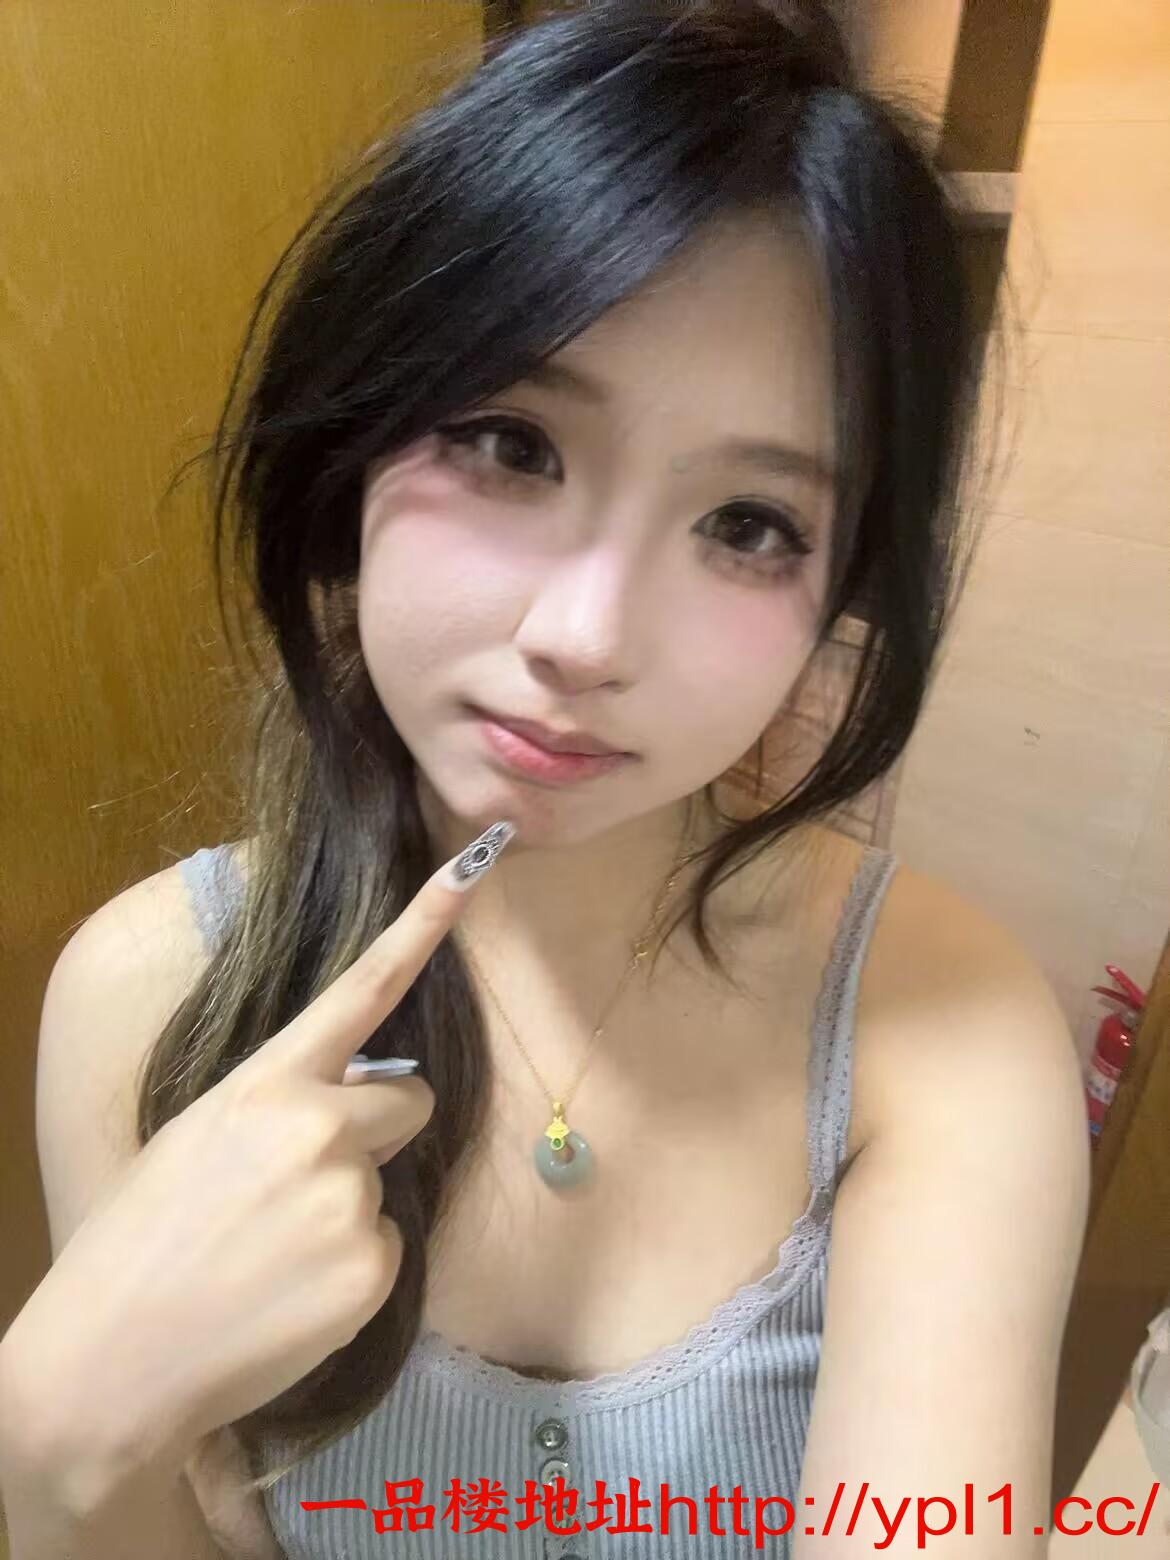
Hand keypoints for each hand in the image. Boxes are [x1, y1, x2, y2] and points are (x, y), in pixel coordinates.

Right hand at [13, 828, 512, 1469]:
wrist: (107, 1362)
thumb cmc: (141, 1242)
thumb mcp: (200, 1136)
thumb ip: (281, 1102)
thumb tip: (351, 1097)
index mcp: (266, 1081)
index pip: (363, 989)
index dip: (424, 924)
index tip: (473, 868)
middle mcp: (318, 1124)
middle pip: (410, 1102)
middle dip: (377, 1132)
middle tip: (300, 1189)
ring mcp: (350, 1196)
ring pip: (390, 1184)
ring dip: (352, 1210)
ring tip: (273, 1255)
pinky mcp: (372, 1268)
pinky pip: (389, 1252)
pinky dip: (353, 1274)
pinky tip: (290, 1296)